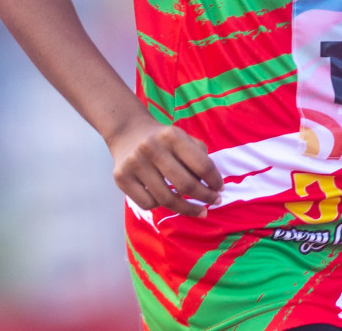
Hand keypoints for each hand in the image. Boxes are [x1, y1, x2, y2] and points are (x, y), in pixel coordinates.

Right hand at [106, 113, 222, 216]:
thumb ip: (200, 157)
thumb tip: (213, 187)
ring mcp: (135, 164)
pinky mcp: (121, 178)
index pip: (202, 165)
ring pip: (166, 199)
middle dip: (205, 198)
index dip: (215, 181)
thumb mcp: (184, 138)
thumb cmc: (164, 139)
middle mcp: (152, 148)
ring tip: (198, 210)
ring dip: (187, 209)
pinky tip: (167, 201)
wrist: (128, 131)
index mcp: (172, 136)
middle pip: (185, 185)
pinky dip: (161, 206)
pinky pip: (148, 204)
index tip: (220, 190)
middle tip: (214, 203)